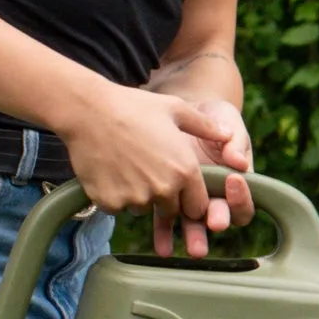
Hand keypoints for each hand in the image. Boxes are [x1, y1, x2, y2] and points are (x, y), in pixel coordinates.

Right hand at [63, 81, 252, 256]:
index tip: (180, 189)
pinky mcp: (109, 202)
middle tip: (149, 172)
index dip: (190, 199)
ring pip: (143, 209)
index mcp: (185, 171)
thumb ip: (206, 126)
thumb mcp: (176, 109)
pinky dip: (115, 196)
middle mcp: (163, 190)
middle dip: (166, 199)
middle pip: (171, 211)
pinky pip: (117, 208)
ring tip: (128, 166)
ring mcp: (134, 198)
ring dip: (140, 197)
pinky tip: (110, 171)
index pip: (198, 206)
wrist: (89, 111)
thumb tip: (228, 135)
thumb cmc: (135, 107)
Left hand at [151, 92, 255, 259]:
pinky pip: (165, 220)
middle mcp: (216, 194)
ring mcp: (190, 199)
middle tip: (215, 224)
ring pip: (194, 224)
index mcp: (235, 179)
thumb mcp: (226, 121)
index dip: (242, 194)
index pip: (244, 198)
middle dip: (218, 220)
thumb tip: (240, 163)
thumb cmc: (212, 117)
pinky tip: (161, 247)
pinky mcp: (167, 198)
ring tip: (192, 249)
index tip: (233, 179)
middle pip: (222, 216)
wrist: (180, 112)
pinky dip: (163, 235)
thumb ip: (234, 140)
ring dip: (194, 236)